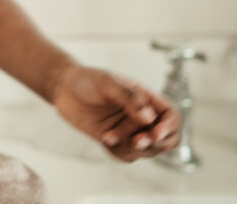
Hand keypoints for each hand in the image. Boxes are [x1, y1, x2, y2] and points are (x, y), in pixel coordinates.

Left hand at [52, 64, 180, 161]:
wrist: (64, 88)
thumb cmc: (88, 80)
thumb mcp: (108, 82)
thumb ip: (129, 98)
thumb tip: (149, 117)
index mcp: (147, 99)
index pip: (172, 117)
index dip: (169, 128)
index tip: (154, 133)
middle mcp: (143, 117)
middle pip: (168, 140)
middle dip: (154, 144)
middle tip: (135, 141)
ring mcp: (131, 131)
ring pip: (146, 151)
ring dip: (128, 146)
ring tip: (107, 134)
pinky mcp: (117, 141)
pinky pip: (127, 156)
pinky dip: (117, 150)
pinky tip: (103, 136)